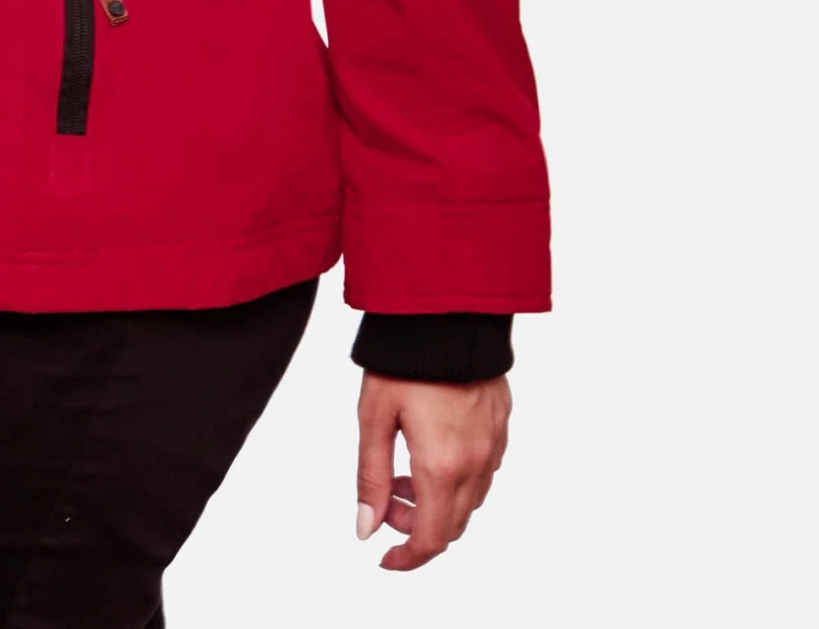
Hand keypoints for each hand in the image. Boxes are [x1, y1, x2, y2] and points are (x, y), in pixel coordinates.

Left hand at [355, 372, 510, 570]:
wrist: (445, 310)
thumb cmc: (403, 359)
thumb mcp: (374, 418)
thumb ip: (370, 477)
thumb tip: (366, 528)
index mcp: (442, 465)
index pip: (432, 538)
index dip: (407, 558)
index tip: (384, 557)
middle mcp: (477, 462)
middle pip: (452, 524)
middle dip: (416, 526)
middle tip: (385, 500)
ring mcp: (494, 443)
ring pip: (470, 499)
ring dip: (437, 502)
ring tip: (403, 471)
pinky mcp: (501, 423)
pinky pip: (484, 470)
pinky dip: (457, 477)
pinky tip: (431, 449)